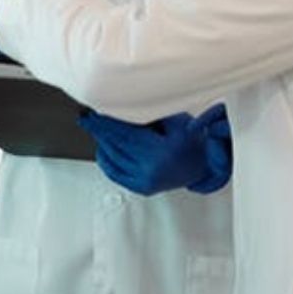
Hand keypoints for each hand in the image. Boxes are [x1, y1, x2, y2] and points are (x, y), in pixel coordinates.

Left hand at [79, 104, 232, 196]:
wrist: (204, 165)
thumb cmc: (192, 140)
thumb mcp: (175, 121)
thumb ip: (149, 115)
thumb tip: (121, 105)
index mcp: (160, 153)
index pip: (125, 135)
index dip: (107, 123)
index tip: (94, 113)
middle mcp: (151, 170)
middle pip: (116, 146)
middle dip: (100, 130)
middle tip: (88, 117)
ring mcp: (145, 182)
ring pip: (112, 159)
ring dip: (102, 142)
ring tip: (96, 128)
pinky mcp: (141, 189)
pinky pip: (115, 173)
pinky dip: (106, 159)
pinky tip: (103, 147)